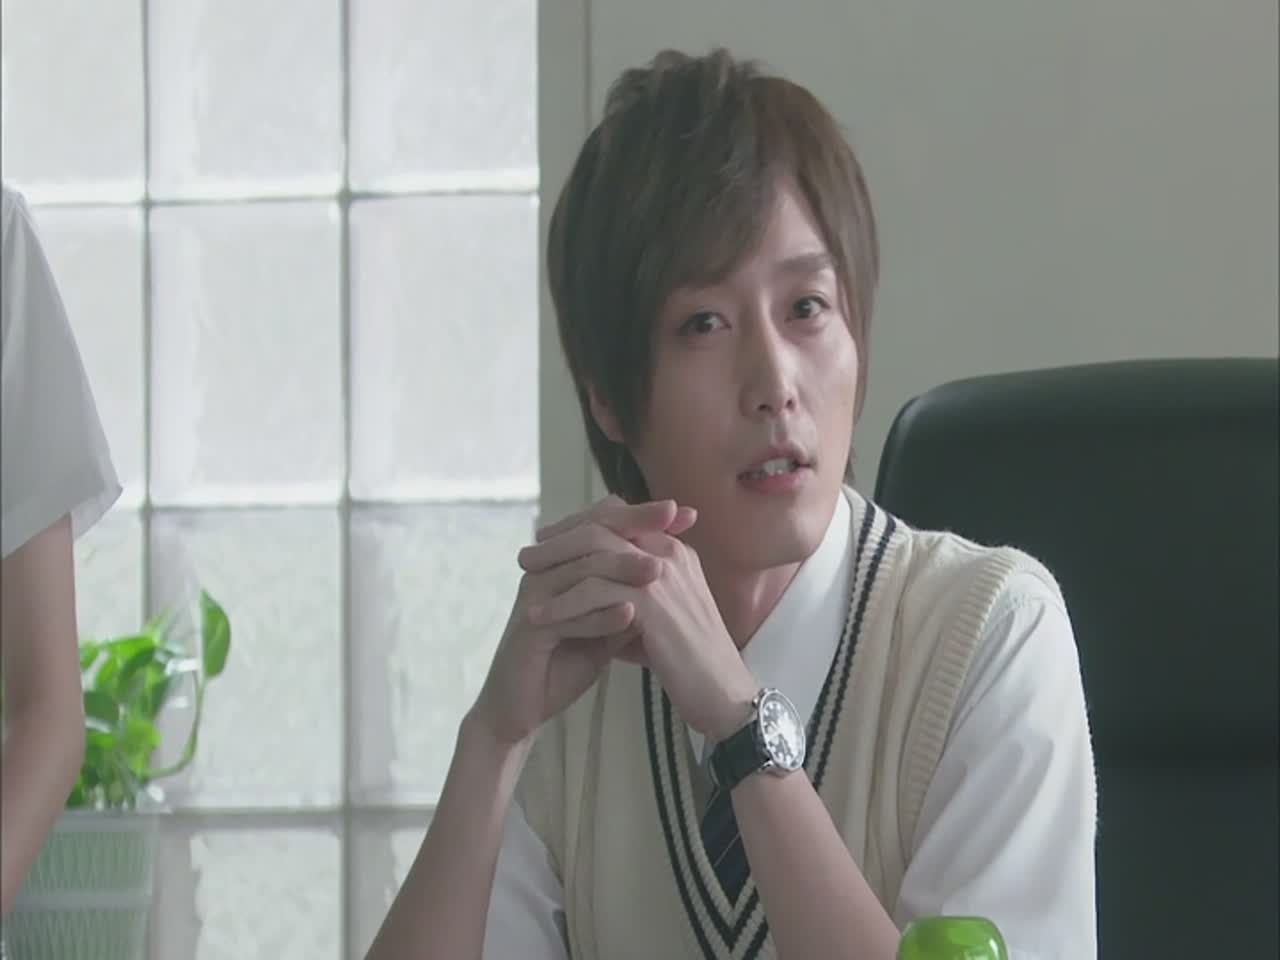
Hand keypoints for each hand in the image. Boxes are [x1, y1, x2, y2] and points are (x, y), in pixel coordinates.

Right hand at [470, 496, 695, 747]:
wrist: (523, 706)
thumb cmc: (565, 661)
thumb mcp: (607, 623)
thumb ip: (630, 596)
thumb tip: (671, 568)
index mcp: (563, 562)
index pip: (602, 523)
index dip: (641, 516)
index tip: (684, 513)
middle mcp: (545, 570)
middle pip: (591, 534)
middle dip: (634, 523)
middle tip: (673, 517)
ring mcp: (534, 596)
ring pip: (581, 571)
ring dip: (622, 569)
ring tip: (659, 570)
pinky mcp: (529, 627)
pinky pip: (567, 616)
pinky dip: (599, 616)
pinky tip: (630, 616)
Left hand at [522, 510, 757, 740]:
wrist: (724, 695)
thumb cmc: (690, 664)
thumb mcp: (656, 621)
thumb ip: (627, 601)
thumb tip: (588, 597)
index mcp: (674, 553)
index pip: (620, 522)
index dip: (579, 529)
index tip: (547, 544)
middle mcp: (670, 554)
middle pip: (604, 527)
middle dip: (560, 539)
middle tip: (527, 556)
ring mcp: (663, 575)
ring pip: (596, 551)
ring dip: (554, 562)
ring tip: (524, 578)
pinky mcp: (653, 603)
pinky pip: (595, 592)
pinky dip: (563, 603)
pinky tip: (538, 616)